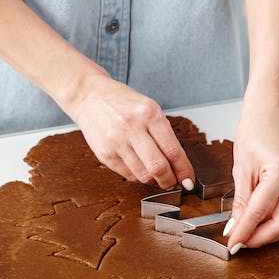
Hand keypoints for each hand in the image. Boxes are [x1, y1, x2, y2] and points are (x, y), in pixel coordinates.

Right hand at [63, 72, 194, 189]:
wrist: (90, 96)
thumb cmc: (122, 102)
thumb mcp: (149, 109)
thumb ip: (164, 134)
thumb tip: (178, 165)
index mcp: (149, 113)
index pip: (173, 151)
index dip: (184, 170)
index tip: (188, 180)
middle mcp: (132, 127)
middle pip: (159, 167)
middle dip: (170, 180)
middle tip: (173, 182)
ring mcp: (117, 142)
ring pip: (143, 175)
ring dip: (154, 180)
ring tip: (156, 175)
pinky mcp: (105, 154)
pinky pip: (128, 175)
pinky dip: (138, 176)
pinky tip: (139, 167)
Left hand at [225, 101, 278, 252]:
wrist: (272, 108)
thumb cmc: (256, 128)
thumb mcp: (241, 167)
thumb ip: (240, 201)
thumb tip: (235, 226)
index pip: (260, 213)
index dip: (244, 232)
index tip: (232, 244)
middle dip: (261, 238)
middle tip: (240, 242)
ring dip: (270, 232)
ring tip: (248, 233)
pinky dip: (277, 219)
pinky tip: (261, 220)